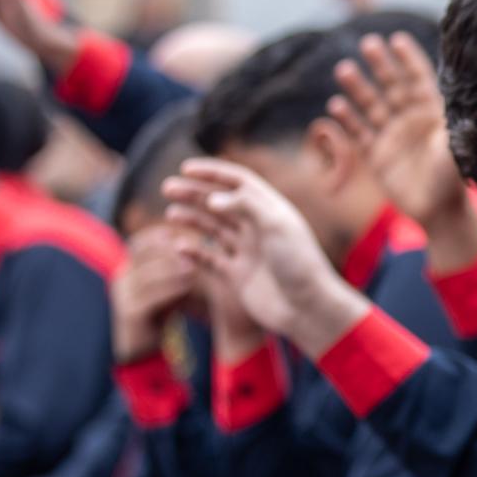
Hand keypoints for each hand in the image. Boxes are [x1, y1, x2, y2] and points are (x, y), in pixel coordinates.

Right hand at [112, 226, 196, 362]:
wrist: (142, 348)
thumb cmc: (159, 312)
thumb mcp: (166, 285)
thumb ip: (174, 265)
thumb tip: (198, 240)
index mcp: (126, 268)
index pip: (141, 242)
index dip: (163, 234)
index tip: (189, 231)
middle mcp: (120, 278)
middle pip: (144, 255)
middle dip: (170, 249)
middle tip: (196, 245)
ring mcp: (122, 296)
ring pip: (148, 275)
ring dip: (172, 268)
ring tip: (195, 265)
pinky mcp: (129, 313)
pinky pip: (150, 297)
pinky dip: (170, 289)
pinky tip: (189, 286)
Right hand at [163, 159, 368, 356]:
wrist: (307, 309)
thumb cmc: (299, 264)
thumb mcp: (276, 226)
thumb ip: (245, 206)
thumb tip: (212, 198)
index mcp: (271, 211)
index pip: (239, 182)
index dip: (213, 173)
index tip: (186, 168)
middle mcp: (258, 228)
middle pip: (222, 204)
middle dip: (195, 193)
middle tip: (168, 187)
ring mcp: (248, 252)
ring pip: (214, 229)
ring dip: (192, 218)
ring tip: (171, 213)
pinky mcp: (239, 276)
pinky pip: (211, 260)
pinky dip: (194, 252)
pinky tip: (179, 246)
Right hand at [326, 34, 476, 246]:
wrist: (439, 211)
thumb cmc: (453, 177)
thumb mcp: (455, 145)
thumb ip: (451, 120)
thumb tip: (458, 92)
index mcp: (434, 113)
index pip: (419, 78)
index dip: (408, 59)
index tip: (397, 39)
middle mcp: (411, 119)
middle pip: (392, 85)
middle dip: (381, 65)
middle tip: (368, 43)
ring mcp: (392, 136)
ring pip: (372, 105)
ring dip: (358, 87)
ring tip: (344, 69)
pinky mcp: (376, 155)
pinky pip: (359, 132)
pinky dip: (348, 119)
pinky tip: (337, 105)